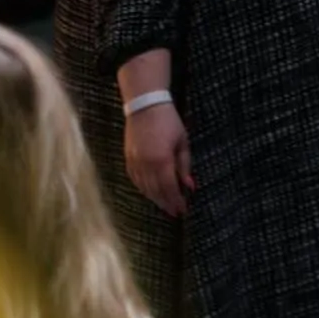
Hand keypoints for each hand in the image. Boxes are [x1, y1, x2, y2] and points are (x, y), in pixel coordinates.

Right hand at [124, 102, 193, 217]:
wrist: (145, 105)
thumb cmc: (168, 122)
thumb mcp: (182, 142)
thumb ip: (185, 166)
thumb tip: (190, 186)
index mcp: (162, 160)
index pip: (169, 188)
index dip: (176, 201)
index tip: (182, 210)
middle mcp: (146, 164)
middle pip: (156, 191)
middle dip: (166, 203)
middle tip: (175, 212)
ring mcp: (135, 162)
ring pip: (144, 188)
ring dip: (155, 199)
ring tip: (165, 205)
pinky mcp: (128, 158)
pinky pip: (135, 180)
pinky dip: (143, 189)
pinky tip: (150, 193)